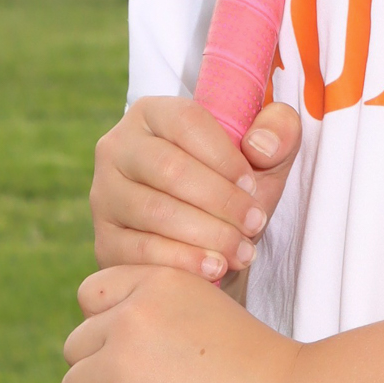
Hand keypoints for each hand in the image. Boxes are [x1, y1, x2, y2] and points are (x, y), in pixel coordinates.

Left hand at [60, 264, 300, 382]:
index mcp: (159, 282)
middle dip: (96, 370)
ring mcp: (124, 365)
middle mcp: (134, 316)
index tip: (123, 352)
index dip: (102, 327)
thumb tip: (134, 345)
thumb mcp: (215, 310)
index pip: (91, 295)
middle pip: (77, 345)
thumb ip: (172, 315)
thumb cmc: (265, 368)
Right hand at [90, 94, 301, 282]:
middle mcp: (117, 147)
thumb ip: (279, 132)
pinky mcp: (104, 239)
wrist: (207, 243)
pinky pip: (140, 251)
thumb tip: (259, 145)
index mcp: (152, 113)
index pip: (187, 122)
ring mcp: (104, 194)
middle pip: (169, 168)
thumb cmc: (233, 190)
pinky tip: (215, 268)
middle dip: (221, 201)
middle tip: (255, 224)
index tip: (253, 187)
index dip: (226, 157)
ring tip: (243, 250)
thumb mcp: (266, 158)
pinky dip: (184, 261)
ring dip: (208, 234)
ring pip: (155, 211)